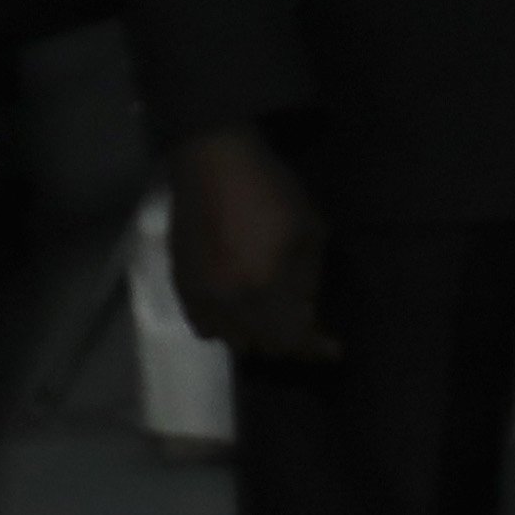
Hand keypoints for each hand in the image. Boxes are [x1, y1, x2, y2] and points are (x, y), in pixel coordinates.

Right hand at [166, 123, 336, 364]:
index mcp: (265, 288)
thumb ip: (308, 278)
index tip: (334, 349)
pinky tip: (238, 310)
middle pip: (261, 345)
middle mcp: (229, 302)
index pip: (292, 339)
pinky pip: (202, 324)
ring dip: (254, 337)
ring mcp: (200, 297)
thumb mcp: (309, 230)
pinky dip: (223, 326)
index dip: (315, 348)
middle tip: (305, 330)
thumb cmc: (271, 191)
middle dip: (287, 343)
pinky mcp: (180, 285)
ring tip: (271, 321)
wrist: (212, 165)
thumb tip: (307, 310)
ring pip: (229, 340)